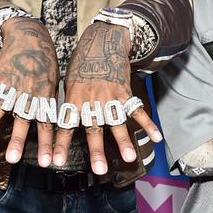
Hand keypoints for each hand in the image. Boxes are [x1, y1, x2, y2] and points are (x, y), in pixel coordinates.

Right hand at [0, 18, 59, 166]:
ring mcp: (10, 86)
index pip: (47, 126)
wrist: (30, 36)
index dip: (47, 144)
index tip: (47, 162)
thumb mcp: (53, 85)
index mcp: (43, 99)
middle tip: (12, 159)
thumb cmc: (45, 64)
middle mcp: (26, 95)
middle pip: (22, 121)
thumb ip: (48, 106)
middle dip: (17, 141)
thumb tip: (53, 126)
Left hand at [53, 21, 161, 174]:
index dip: (59, 144)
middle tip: (99, 169)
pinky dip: (149, 124)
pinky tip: (157, 137)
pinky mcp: (126, 93)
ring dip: (124, 141)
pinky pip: (138, 111)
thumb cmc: (81, 65)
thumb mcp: (67, 83)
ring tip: (129, 158)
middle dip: (96, 150)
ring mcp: (110, 98)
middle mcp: (92, 101)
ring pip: (118, 123)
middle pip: (94, 129)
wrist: (102, 42)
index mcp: (74, 100)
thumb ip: (68, 105)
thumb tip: (60, 123)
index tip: (55, 161)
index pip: (64, 126)